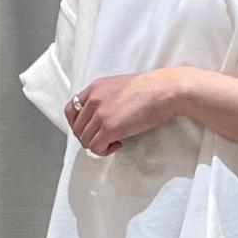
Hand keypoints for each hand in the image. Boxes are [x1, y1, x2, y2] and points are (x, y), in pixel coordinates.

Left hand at [64, 66, 182, 156]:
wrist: (166, 90)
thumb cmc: (152, 88)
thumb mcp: (121, 86)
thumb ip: (106, 98)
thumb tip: (103, 117)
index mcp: (95, 87)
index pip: (71, 110)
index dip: (79, 124)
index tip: (92, 130)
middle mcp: (93, 99)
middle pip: (77, 128)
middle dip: (90, 137)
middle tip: (105, 139)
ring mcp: (101, 114)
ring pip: (85, 140)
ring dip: (98, 145)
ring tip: (114, 142)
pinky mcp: (110, 128)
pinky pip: (96, 148)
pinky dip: (104, 151)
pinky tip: (118, 144)